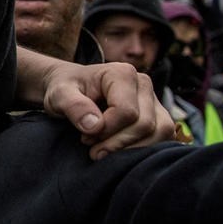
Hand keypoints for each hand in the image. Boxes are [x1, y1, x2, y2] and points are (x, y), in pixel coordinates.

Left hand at [29, 51, 173, 158]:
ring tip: (103, 149)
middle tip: (92, 146)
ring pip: (160, 133)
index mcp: (122, 73)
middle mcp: (143, 84)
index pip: (126, 111)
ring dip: (131, 149)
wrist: (71, 89)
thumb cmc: (65, 89)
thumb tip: (95, 126)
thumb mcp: (59, 95)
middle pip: (145, 125)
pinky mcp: (158, 116)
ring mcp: (154, 100)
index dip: (107, 131)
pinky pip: (163, 139)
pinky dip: (142, 150)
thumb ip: (74, 106)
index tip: (85, 136)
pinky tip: (117, 150)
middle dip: (117, 143)